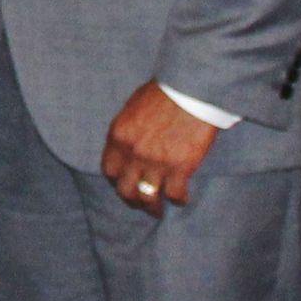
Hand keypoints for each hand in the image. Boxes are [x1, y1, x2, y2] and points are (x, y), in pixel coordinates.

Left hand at [100, 84, 218, 211]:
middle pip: (125, 190)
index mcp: (119, 136)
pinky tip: (182, 199)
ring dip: (152, 207)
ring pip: (147, 197)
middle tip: (140, 204)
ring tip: (158, 210)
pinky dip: (178, 200)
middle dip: (132, 200)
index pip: (109, 170)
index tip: (124, 184)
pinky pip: (174, 194)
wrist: (191, 90)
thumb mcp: (133, 108)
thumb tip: (128, 145)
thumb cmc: (164, 93)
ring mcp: (156, 162)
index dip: (116, 181)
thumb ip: (127, 130)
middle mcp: (133, 153)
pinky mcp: (180, 168)